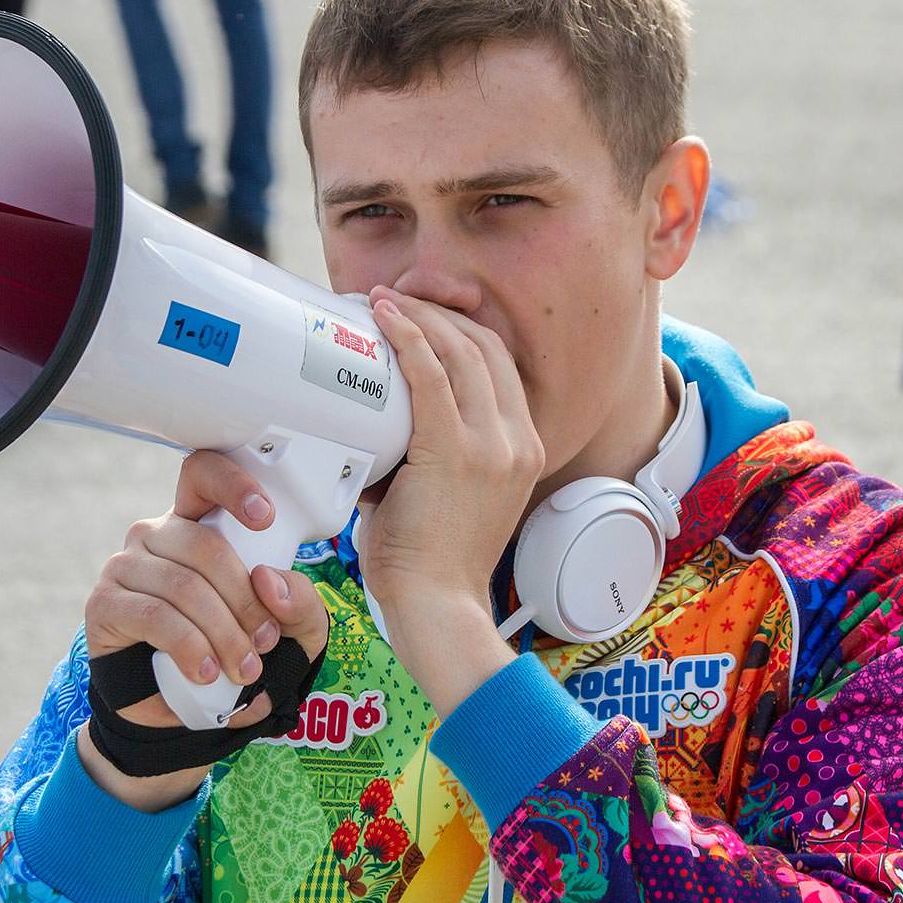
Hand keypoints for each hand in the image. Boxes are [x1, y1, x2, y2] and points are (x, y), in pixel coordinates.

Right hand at [79, 451, 330, 808]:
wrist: (186, 706)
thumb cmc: (239, 650)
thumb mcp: (292, 629)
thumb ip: (298, 602)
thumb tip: (270, 583)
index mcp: (200, 523)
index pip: (204, 475)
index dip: (233, 485)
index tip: (265, 518)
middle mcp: (158, 535)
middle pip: (206, 545)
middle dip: (245, 600)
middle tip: (266, 641)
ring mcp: (126, 565)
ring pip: (184, 586)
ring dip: (223, 632)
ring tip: (243, 669)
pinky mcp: (105, 603)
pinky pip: (154, 616)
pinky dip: (189, 647)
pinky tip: (204, 672)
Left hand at [358, 287, 540, 711]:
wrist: (438, 605)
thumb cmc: (431, 561)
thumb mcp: (449, 495)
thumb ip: (430, 454)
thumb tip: (378, 426)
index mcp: (524, 447)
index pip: (500, 365)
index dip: (463, 328)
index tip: (427, 313)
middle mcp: (517, 439)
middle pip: (484, 347)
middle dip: (441, 312)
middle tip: (399, 297)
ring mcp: (492, 444)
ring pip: (460, 352)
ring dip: (420, 317)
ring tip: (384, 301)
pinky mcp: (456, 452)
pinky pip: (431, 376)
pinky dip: (408, 339)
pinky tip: (386, 320)